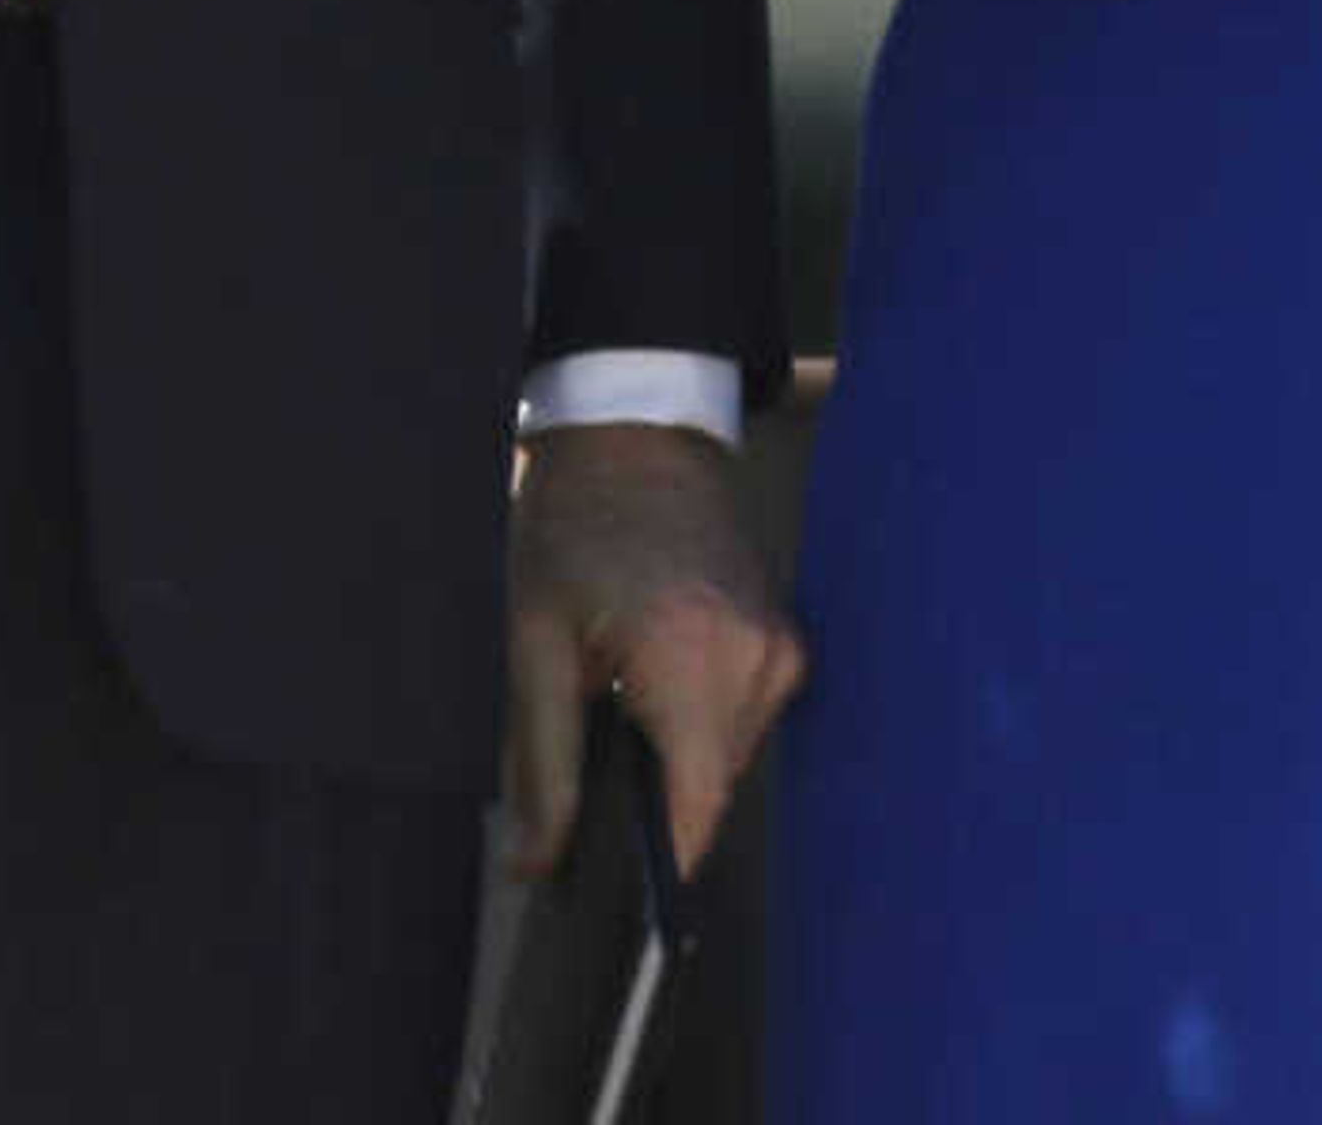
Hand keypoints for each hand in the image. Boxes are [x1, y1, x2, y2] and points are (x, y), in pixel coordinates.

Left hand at [502, 422, 803, 883]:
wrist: (635, 424)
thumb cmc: (575, 520)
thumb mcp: (535, 639)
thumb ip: (542, 761)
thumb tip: (535, 863)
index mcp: (691, 659)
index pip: (697, 809)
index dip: (656, 864)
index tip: (614, 898)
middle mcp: (756, 658)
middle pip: (710, 789)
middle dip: (652, 802)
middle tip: (588, 771)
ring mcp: (781, 643)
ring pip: (729, 756)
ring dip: (676, 754)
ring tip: (618, 702)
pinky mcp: (786, 633)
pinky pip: (744, 714)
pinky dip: (698, 716)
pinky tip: (650, 674)